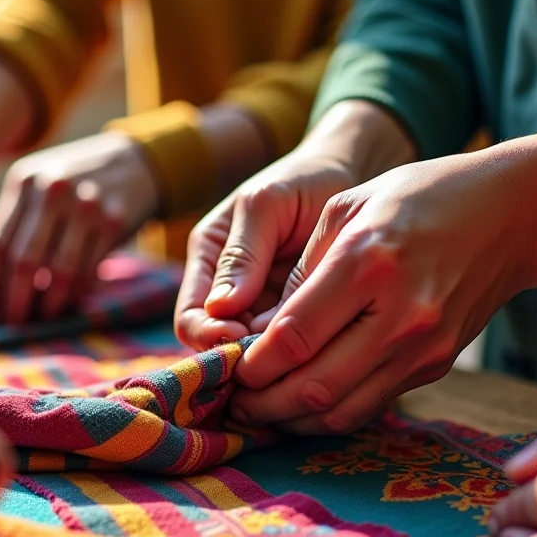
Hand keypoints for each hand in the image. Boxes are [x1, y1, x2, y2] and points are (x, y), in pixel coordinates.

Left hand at [0, 132, 159, 323]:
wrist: (133, 162)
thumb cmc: (74, 183)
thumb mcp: (39, 187)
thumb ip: (14, 221)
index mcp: (24, 181)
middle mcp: (53, 190)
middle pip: (23, 260)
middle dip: (14, 301)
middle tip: (13, 325)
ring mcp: (86, 204)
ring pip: (58, 272)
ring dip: (47, 305)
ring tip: (40, 320)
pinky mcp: (115, 220)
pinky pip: (89, 270)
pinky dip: (77, 294)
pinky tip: (68, 303)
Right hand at [174, 154, 357, 351]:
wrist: (346, 175)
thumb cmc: (301, 181)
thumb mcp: (266, 205)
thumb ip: (243, 254)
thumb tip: (220, 309)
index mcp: (207, 259)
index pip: (190, 318)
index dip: (209, 336)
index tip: (241, 336)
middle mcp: (226, 289)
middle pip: (216, 346)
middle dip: (239, 356)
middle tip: (274, 355)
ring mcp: (260, 307)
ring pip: (251, 353)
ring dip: (269, 360)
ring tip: (299, 352)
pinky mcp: (291, 317)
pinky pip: (284, 348)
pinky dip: (294, 355)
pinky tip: (316, 349)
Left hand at [229, 153, 524, 434]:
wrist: (515, 215)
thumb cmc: (422, 196)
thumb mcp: (347, 206)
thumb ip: (300, 268)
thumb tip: (260, 325)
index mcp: (368, 263)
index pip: (294, 337)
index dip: (253, 364)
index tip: (230, 367)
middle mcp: (399, 315)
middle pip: (314, 387)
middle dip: (264, 402)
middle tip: (236, 400)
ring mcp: (422, 347)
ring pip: (341, 410)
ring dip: (292, 419)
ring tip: (261, 410)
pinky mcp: (435, 365)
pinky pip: (371, 405)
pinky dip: (329, 413)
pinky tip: (301, 404)